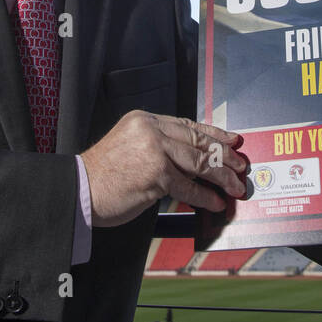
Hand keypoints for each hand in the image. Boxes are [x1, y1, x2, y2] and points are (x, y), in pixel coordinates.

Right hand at [81, 110, 246, 226]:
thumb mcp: (130, 145)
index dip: (214, 133)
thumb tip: (193, 161)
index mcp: (146, 120)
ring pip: (199, 162)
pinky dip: (205, 196)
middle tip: (240, 166)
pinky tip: (216, 201)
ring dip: (221, 177)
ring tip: (234, 186)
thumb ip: (158, 146)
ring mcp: (154, 151)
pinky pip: (188, 187)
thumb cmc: (103, 173)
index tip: (232, 140)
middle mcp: (151, 130)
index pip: (189, 124)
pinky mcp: (156, 174)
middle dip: (224, 155)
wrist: (80, 188)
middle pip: (198, 141)